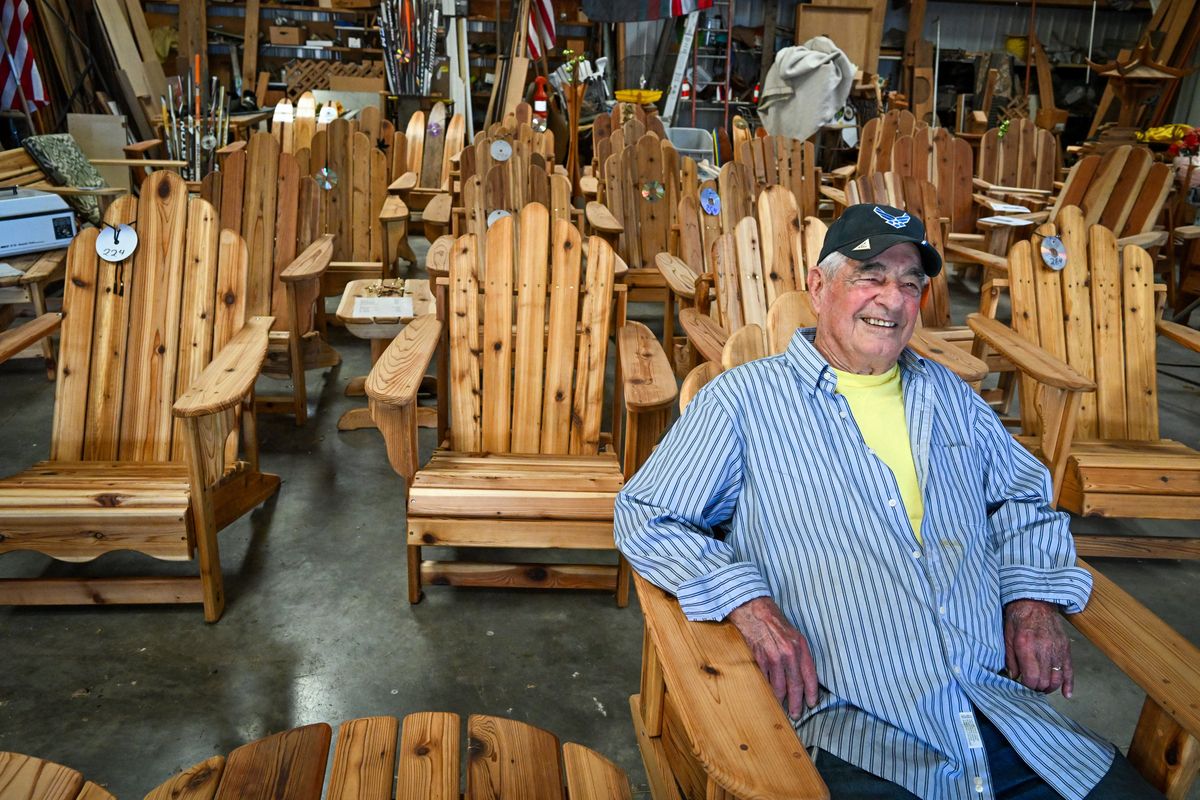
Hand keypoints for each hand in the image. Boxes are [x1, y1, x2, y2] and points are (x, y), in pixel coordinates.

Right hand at [728, 596, 818, 717]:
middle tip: (796, 714)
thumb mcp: (792, 634)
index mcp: (800, 646)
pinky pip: (765, 680)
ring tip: (781, 708)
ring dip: (780, 700)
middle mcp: (789, 652)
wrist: (753, 609)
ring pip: (778, 686)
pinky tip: (767, 696)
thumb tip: (800, 674)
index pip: (810, 675)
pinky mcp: (758, 659)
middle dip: (796, 703)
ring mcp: (773, 657)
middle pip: (795, 685)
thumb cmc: (773, 621)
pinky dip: (766, 690)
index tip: (811, 704)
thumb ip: (798, 653)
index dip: (811, 692)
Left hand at [1003, 599, 1072, 697]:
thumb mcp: (1007, 637)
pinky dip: (1069, 683)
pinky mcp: (1065, 647)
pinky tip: (1066, 693)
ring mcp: (1057, 648)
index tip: (1023, 685)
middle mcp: (1044, 649)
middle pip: (1046, 681)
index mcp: (1026, 646)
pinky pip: (1069, 670)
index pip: (1032, 678)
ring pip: (1057, 678)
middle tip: (1031, 687)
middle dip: (1038, 688)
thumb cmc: (1018, 618)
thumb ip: (1010, 659)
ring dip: (1050, 687)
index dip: (1027, 686)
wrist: (1035, 601)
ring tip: (1043, 688)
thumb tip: (1014, 677)